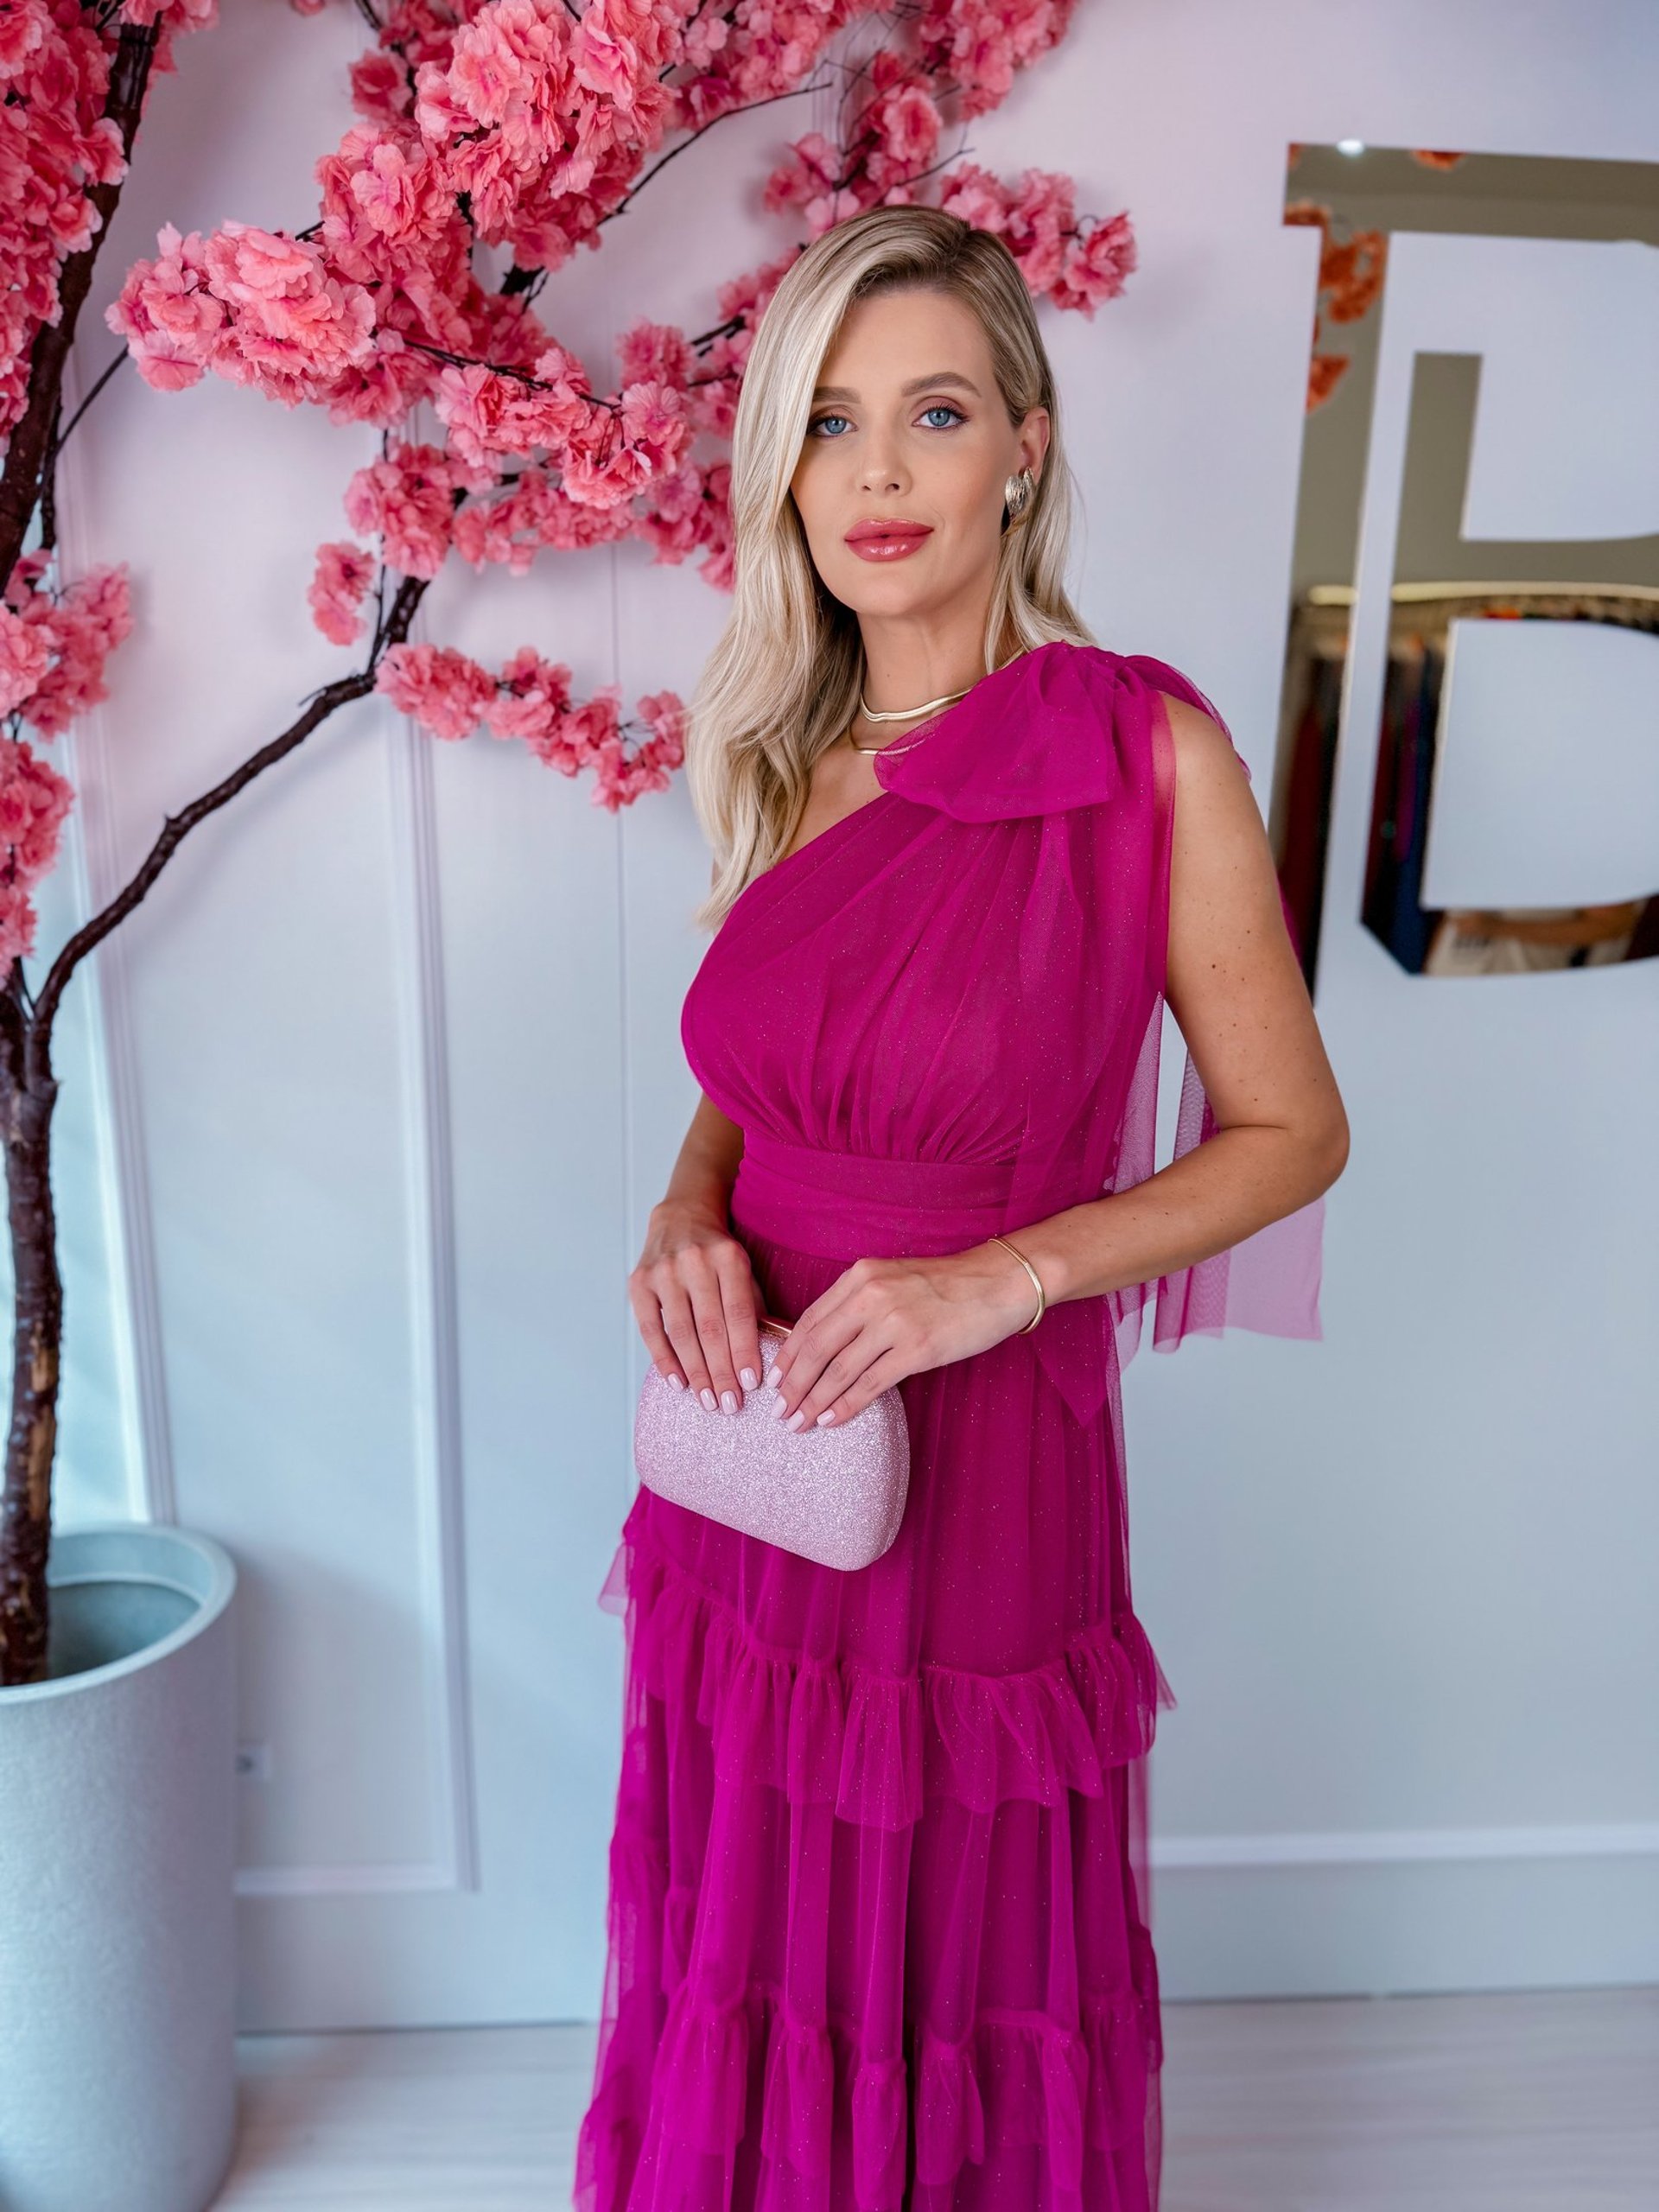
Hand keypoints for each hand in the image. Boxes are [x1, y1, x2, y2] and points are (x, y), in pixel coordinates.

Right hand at [629, 1201, 764, 1414]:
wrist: (681, 1218)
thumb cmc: (719, 1255)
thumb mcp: (744, 1270)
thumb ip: (753, 1307)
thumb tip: (768, 1357)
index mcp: (728, 1257)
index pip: (738, 1313)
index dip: (744, 1350)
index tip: (751, 1384)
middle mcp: (694, 1262)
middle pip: (710, 1328)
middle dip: (721, 1371)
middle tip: (731, 1404)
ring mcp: (663, 1271)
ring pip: (681, 1332)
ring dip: (695, 1372)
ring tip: (708, 1400)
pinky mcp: (639, 1282)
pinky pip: (651, 1329)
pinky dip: (664, 1360)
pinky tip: (678, 1383)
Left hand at [765, 1242, 1042, 1430]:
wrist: (997, 1282)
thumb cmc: (945, 1284)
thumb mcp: (892, 1278)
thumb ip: (858, 1302)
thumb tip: (823, 1344)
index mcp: (859, 1276)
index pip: (810, 1320)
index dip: (788, 1355)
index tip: (774, 1379)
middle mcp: (870, 1296)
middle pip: (816, 1348)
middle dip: (793, 1384)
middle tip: (779, 1410)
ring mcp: (894, 1322)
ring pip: (838, 1370)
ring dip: (814, 1401)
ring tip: (798, 1422)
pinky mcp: (917, 1349)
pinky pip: (870, 1384)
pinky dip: (846, 1406)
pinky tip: (831, 1419)